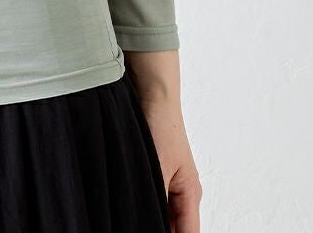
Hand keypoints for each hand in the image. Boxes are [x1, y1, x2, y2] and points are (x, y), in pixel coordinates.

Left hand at [141, 97, 202, 231]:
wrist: (151, 93)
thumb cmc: (161, 124)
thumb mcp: (158, 168)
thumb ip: (154, 199)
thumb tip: (146, 219)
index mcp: (190, 194)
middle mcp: (180, 190)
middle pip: (172, 226)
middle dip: (154, 226)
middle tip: (134, 222)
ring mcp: (164, 180)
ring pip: (156, 210)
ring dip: (144, 213)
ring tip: (128, 214)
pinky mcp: (149, 170)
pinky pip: (144, 195)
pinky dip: (136, 200)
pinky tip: (122, 201)